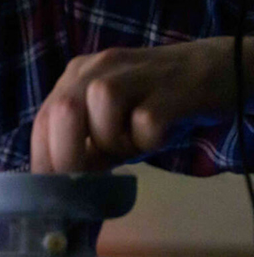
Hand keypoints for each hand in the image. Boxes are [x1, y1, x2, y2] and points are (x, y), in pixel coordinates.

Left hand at [30, 37, 244, 172]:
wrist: (214, 69)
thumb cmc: (155, 102)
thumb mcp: (112, 122)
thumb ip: (86, 145)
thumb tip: (60, 184)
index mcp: (77, 75)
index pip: (43, 118)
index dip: (42, 157)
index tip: (48, 189)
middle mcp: (98, 67)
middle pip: (63, 111)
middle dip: (68, 156)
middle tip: (85, 180)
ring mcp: (134, 73)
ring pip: (101, 115)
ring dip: (114, 143)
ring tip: (134, 143)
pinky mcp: (169, 87)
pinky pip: (145, 123)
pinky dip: (148, 140)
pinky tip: (160, 134)